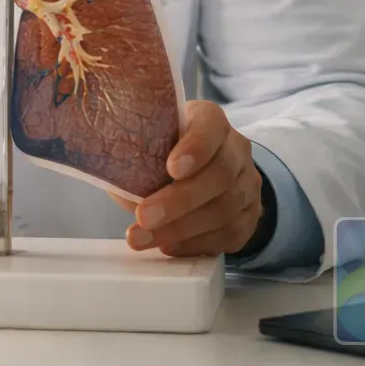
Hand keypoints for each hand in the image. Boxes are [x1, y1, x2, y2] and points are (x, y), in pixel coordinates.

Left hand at [110, 101, 265, 257]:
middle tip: (144, 216)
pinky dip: (195, 243)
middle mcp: (236, 149)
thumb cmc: (163, 148)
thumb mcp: (150, 138)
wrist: (204, 169)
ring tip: (142, 238)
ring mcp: (248, 184)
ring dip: (180, 229)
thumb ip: (136, 152)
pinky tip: (168, 246)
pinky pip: (230, 234)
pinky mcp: (250, 216)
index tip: (170, 169)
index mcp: (210, 120)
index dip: (194, 148)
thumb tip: (114, 179)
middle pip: (219, 175)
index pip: (210, 127)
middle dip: (179, 201)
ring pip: (224, 210)